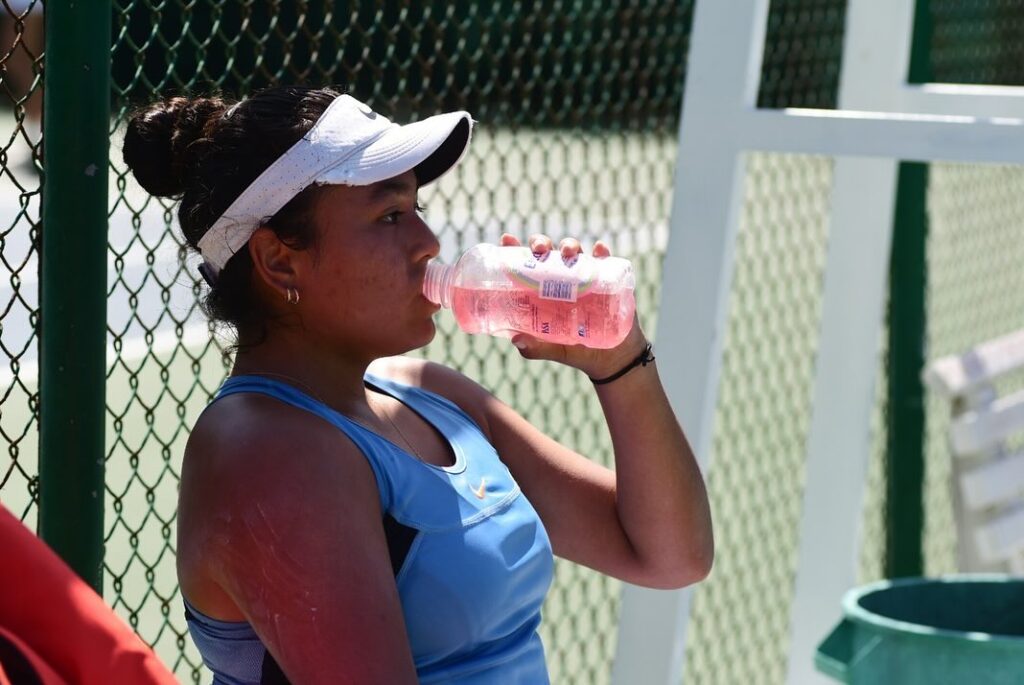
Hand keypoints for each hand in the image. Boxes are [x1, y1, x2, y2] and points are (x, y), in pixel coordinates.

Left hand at [499, 233, 648, 378]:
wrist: (614, 358)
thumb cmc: (579, 352)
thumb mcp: (556, 351)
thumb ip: (537, 348)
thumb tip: (516, 340)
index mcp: (543, 292)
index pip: (526, 266)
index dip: (515, 249)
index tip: (507, 239)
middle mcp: (562, 280)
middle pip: (548, 252)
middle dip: (541, 243)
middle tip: (539, 249)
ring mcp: (585, 279)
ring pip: (575, 252)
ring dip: (570, 245)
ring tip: (569, 252)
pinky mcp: (608, 281)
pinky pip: (606, 261)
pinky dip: (602, 253)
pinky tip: (598, 250)